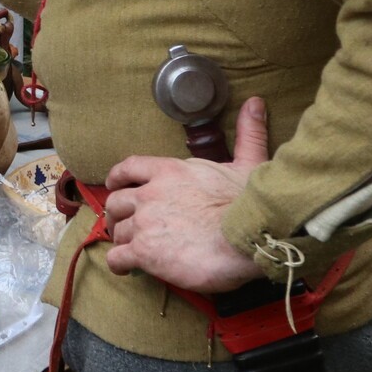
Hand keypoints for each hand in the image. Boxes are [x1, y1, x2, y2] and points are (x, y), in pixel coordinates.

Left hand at [101, 98, 268, 293]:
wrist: (248, 237)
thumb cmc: (248, 203)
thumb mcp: (248, 163)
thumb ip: (247, 134)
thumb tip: (256, 103)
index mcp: (170, 171)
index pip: (130, 167)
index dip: (118, 177)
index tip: (116, 185)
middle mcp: (150, 194)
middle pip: (117, 202)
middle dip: (117, 214)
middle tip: (124, 225)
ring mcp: (144, 223)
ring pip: (116, 230)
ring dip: (121, 239)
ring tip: (129, 248)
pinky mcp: (144, 251)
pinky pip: (118, 257)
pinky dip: (118, 263)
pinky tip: (126, 268)